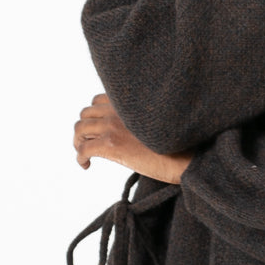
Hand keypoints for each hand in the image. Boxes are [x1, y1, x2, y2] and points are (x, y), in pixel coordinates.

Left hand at [74, 94, 192, 182]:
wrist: (186, 157)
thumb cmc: (180, 143)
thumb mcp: (157, 122)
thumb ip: (139, 119)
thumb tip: (130, 132)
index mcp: (130, 102)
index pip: (99, 100)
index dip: (95, 115)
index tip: (98, 129)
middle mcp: (119, 109)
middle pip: (86, 114)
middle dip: (84, 129)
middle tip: (88, 143)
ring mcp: (113, 125)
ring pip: (79, 129)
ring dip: (78, 142)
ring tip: (86, 154)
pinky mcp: (110, 145)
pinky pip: (83, 149)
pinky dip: (80, 157)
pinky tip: (86, 165)